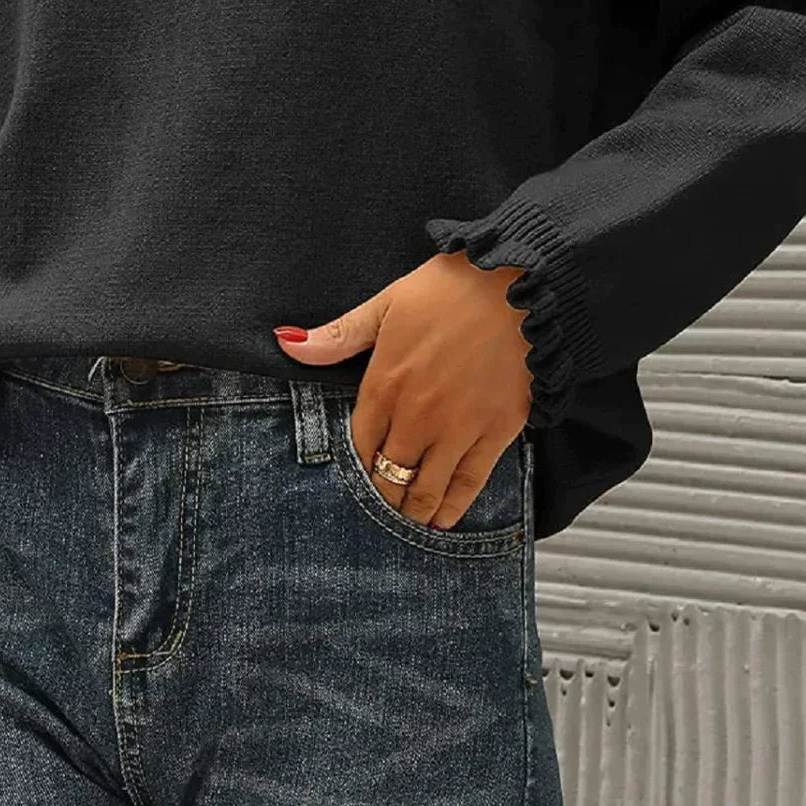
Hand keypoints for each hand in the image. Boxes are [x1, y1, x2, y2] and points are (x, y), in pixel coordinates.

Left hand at [272, 251, 533, 529]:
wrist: (520, 284)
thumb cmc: (451, 288)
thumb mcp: (386, 303)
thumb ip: (338, 335)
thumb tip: (285, 341)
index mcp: (385, 384)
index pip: (358, 444)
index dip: (355, 464)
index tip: (355, 475)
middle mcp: (417, 416)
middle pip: (387, 474)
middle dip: (379, 493)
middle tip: (378, 505)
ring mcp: (457, 428)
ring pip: (424, 488)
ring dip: (410, 510)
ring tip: (403, 521)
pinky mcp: (496, 432)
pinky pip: (469, 483)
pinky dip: (453, 507)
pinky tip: (442, 520)